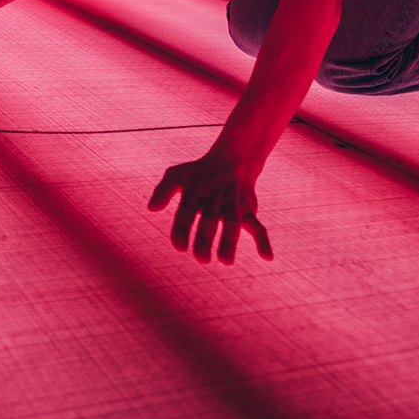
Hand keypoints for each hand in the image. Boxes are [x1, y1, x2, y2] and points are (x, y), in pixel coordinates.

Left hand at [147, 148, 274, 265]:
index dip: (182, 228)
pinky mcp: (248, 210)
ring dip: (229, 242)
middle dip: (206, 239)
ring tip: (225, 261)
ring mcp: (233, 204)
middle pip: (210, 219)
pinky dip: (263, 240)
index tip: (179, 247)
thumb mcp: (178, 173)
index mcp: (195, 189)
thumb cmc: (200, 172)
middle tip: (201, 259)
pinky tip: (267, 257)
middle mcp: (214, 197)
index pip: (187, 210)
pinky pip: (257, 225)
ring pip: (232, 223)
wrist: (234, 157)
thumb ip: (163, 189)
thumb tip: (151, 208)